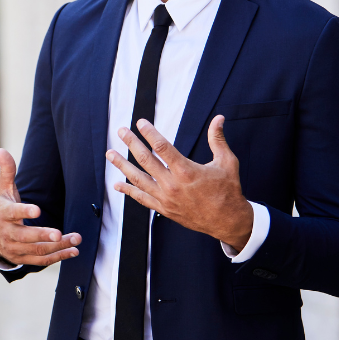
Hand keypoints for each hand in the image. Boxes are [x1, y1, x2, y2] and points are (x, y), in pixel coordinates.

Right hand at [0, 148, 80, 266]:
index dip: (24, 212)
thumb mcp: (2, 189)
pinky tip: (73, 251)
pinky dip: (58, 257)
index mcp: (3, 214)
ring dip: (57, 246)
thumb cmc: (2, 207)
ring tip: (76, 240)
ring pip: (37, 250)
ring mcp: (15, 248)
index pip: (13, 213)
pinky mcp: (22, 259)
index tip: (37, 210)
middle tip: (60, 233)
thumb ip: (7, 171)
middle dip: (44, 235)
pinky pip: (41, 260)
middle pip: (26, 236)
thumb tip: (0, 150)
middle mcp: (7, 233)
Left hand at [106, 116, 252, 250]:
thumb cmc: (228, 190)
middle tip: (121, 131)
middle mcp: (172, 184)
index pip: (162, 147)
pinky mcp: (164, 209)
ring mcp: (166, 198)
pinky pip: (142, 198)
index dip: (149, 133)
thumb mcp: (227, 162)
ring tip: (110, 154)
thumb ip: (217, 139)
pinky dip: (128, 191)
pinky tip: (117, 184)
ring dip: (122, 165)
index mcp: (186, 171)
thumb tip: (219, 118)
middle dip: (131, 143)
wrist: (228, 221)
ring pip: (138, 179)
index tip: (140, 123)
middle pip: (146, 160)